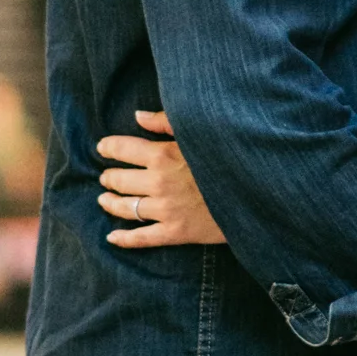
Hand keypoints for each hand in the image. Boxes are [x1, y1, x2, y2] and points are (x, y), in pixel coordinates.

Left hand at [97, 112, 226, 248]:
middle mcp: (158, 183)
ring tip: (104, 199)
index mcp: (162, 155)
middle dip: (109, 177)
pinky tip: (112, 237)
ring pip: (125, 208)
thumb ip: (165, 122)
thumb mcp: (198, 134)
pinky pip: (142, 238)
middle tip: (106, 177)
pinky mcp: (175, 232)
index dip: (108, 148)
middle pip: (119, 180)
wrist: (253, 193)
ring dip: (110, 203)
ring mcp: (165, 210)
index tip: (103, 148)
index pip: (122, 149)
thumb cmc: (227, 158)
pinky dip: (124, 239)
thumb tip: (138, 116)